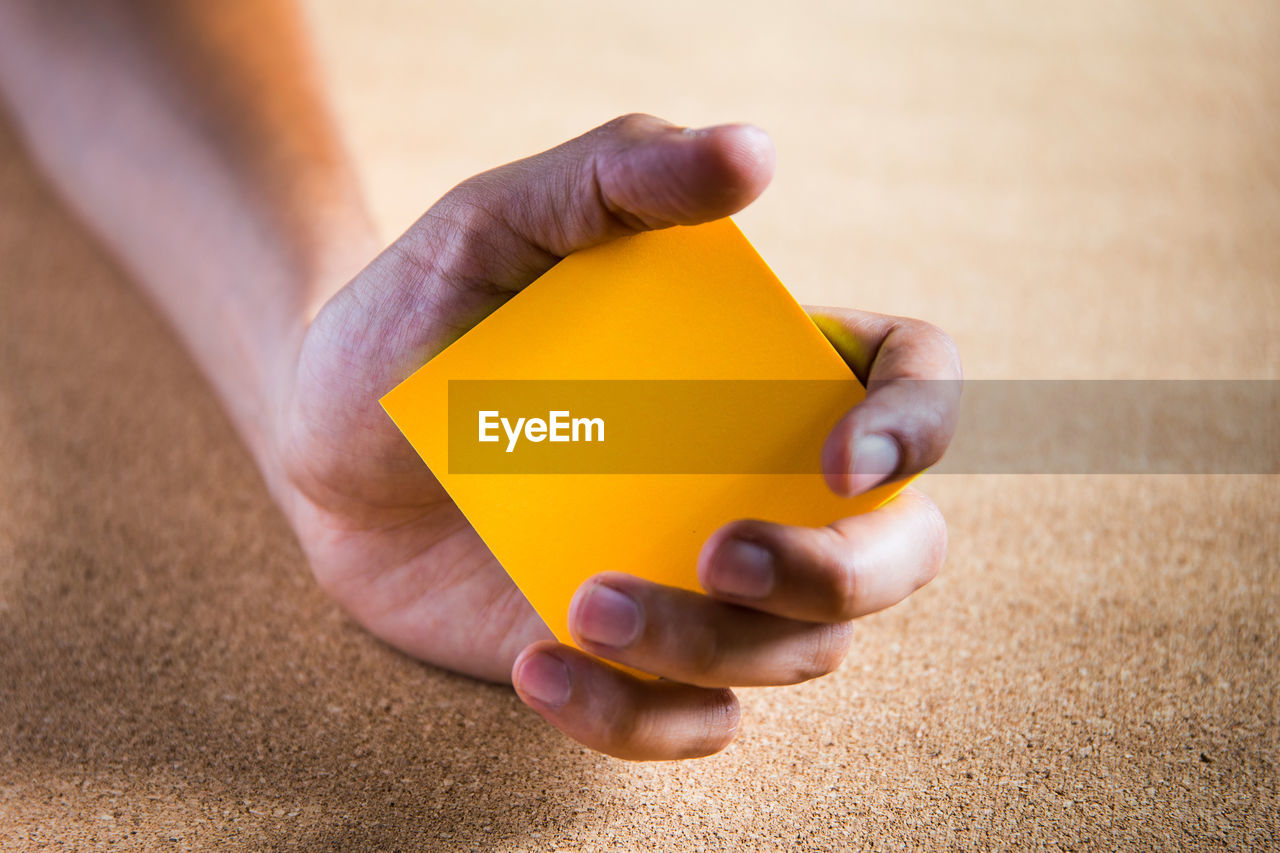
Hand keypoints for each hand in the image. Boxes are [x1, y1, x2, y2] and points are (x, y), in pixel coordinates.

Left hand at [276, 114, 960, 759]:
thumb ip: (617, 173)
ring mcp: (701, 576)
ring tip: (584, 605)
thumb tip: (754, 153)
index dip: (917, 425)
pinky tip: (541, 664)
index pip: (910, 384)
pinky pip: (689, 718)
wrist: (322, 439)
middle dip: (840, 574)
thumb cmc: (420, 317)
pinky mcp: (637, 655)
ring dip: (710, 645)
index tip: (839, 456)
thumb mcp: (500, 221)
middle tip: (723, 555)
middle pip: (893, 549)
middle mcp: (756, 476)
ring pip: (794, 649)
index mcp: (759, 365)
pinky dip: (634, 714)